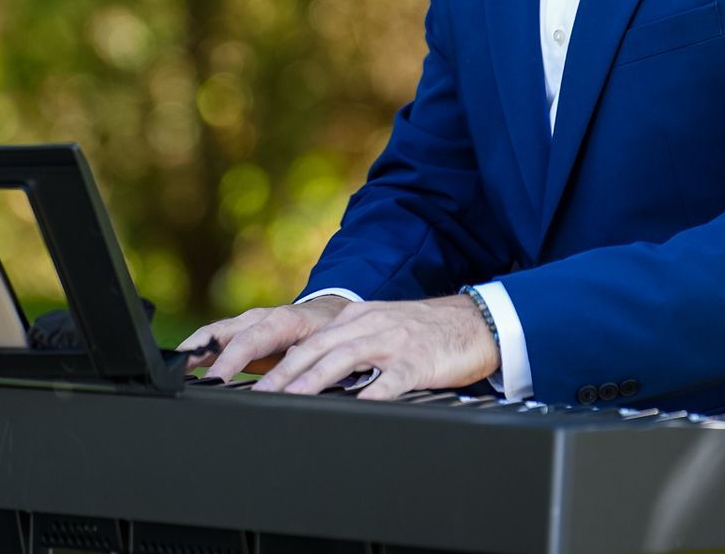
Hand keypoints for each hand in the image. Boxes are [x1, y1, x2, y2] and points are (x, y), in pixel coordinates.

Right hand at [177, 296, 351, 382]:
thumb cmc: (328, 334)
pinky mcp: (239, 333)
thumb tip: (290, 386)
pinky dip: (196, 353)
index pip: (249, 341)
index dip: (230, 361)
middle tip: (176, 372)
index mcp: (281, 321)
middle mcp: (258, 318)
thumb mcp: (324, 350)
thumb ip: (304, 367)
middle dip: (197, 350)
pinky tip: (182, 370)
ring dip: (191, 351)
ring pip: (211, 334)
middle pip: (221, 332)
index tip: (215, 380)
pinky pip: (213, 341)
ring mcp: (246, 324)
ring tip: (171, 371)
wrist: (329, 313)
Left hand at [251, 296, 498, 400]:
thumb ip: (347, 347)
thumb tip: (309, 375)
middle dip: (283, 374)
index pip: (308, 342)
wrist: (474, 322)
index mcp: (356, 318)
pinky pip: (392, 378)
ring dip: (314, 380)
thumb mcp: (379, 329)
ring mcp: (393, 342)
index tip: (251, 384)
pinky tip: (359, 405)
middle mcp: (369, 325)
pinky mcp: (418, 360)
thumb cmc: (424, 334)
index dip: (277, 364)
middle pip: (317, 349)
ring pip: (345, 359)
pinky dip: (374, 392)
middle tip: (256, 397)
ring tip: (291, 400)